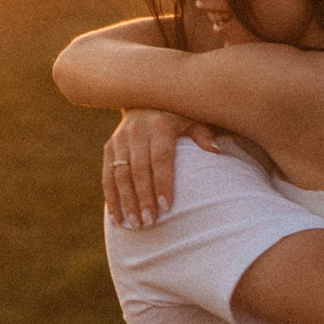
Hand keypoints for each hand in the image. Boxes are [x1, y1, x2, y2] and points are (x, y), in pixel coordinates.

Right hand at [104, 109, 220, 227]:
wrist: (145, 98)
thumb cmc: (177, 115)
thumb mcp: (191, 119)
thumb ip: (202, 134)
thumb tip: (216, 151)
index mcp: (160, 126)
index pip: (161, 159)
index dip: (162, 184)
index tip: (167, 208)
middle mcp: (136, 132)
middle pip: (138, 171)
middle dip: (143, 199)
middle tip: (149, 222)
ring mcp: (120, 140)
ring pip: (120, 175)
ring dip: (126, 202)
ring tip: (134, 225)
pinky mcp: (109, 147)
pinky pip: (107, 176)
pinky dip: (111, 198)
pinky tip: (116, 218)